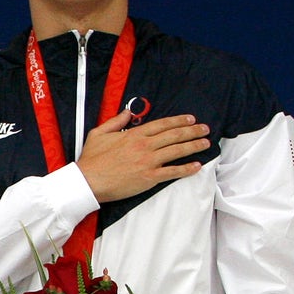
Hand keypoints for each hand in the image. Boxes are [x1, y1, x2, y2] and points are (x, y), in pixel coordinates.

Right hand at [76, 110, 209, 203]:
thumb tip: (128, 113)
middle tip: (204, 129)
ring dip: (194, 146)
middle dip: (192, 131)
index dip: (178, 121)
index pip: (162, 124)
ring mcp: (148, 162)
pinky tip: (196, 166)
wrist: (87, 181)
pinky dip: (186, 169)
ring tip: (205, 143)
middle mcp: (144, 146)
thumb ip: (116, 121)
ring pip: (177, 151)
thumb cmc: (91, 160)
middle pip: (174, 135)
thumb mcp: (99, 134)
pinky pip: (172, 172)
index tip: (190, 119)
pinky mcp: (149, 177)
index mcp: (134, 135)